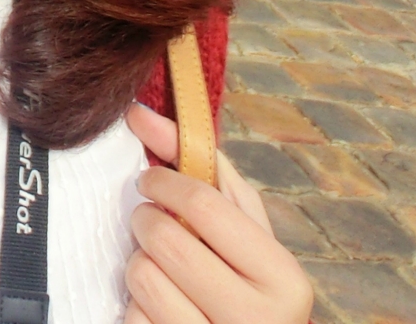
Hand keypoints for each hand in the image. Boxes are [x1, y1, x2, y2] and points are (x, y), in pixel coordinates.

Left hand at [122, 103, 311, 323]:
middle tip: (150, 222)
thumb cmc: (244, 281)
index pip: (206, 205)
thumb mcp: (245, 232)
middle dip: (145, 220)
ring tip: (158, 267)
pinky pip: (132, 316)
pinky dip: (135, 305)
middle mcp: (258, 319)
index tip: (150, 178)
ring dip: (138, 263)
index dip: (165, 182)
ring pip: (142, 276)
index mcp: (284, 277)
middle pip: (166, 239)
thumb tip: (140, 113)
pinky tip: (158, 307)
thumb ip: (204, 169)